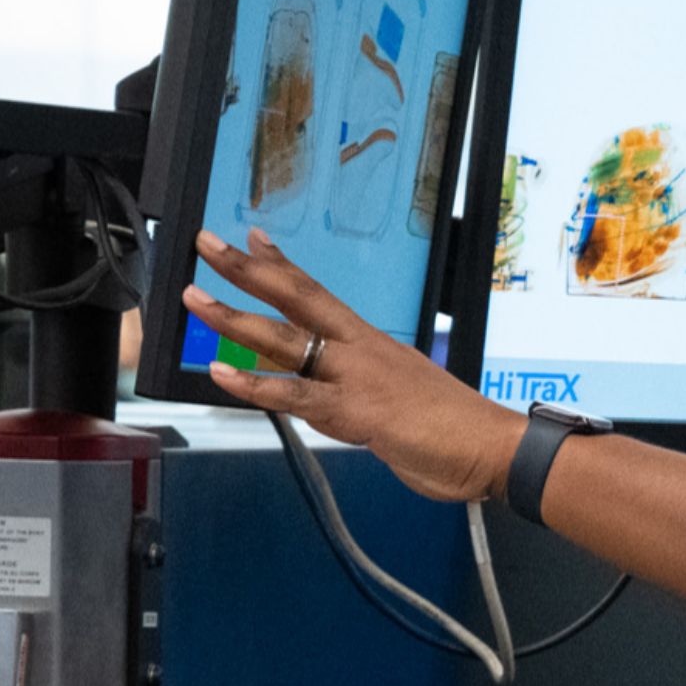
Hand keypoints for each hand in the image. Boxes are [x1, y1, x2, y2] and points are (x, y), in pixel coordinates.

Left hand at [182, 227, 522, 501]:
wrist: (490, 447)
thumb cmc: (453, 429)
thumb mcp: (401, 398)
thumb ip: (363, 394)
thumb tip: (336, 402)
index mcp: (373, 344)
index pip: (319, 293)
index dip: (283, 265)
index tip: (253, 238)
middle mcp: (361, 351)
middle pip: (296, 299)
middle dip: (249, 271)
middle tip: (208, 244)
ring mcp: (357, 377)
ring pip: (286, 340)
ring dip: (236, 318)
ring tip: (196, 300)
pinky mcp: (354, 411)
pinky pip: (295, 395)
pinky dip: (255, 385)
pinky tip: (222, 374)